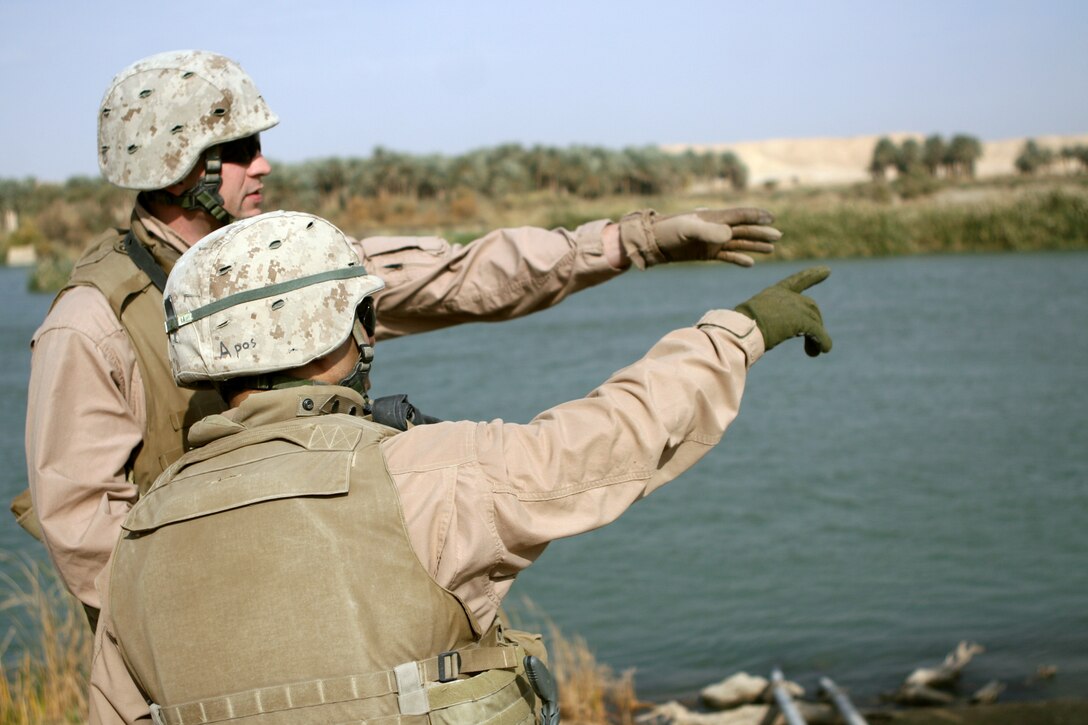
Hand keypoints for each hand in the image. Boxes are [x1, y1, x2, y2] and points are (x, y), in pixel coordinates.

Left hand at [619, 207, 780, 268]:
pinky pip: (727, 256)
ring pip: (738, 243)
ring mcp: (712, 241)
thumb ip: (708, 231)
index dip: (756, 216)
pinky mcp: (706, 253)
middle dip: (761, 232)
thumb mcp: (687, 229)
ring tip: (772, 248)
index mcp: (714, 218)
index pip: (740, 216)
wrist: (651, 243)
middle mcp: (716, 228)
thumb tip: (729, 235)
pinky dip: (738, 259)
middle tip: (779, 236)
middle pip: (743, 230)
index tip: (772, 218)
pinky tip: (750, 263)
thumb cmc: (668, 231)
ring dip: (754, 245)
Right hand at [735, 266, 831, 355]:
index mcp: (774, 293)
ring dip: (816, 337)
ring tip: (812, 352)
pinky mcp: (801, 321)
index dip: (813, 275)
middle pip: (810, 307)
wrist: (741, 330)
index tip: (827, 270)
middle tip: (813, 340)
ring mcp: (795, 307)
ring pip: (815, 321)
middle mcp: (787, 296)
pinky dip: (822, 342)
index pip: (797, 281)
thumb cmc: (739, 329)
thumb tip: (755, 339)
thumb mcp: (752, 319)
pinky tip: (822, 350)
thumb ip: (763, 322)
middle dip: (815, 322)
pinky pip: (818, 333)